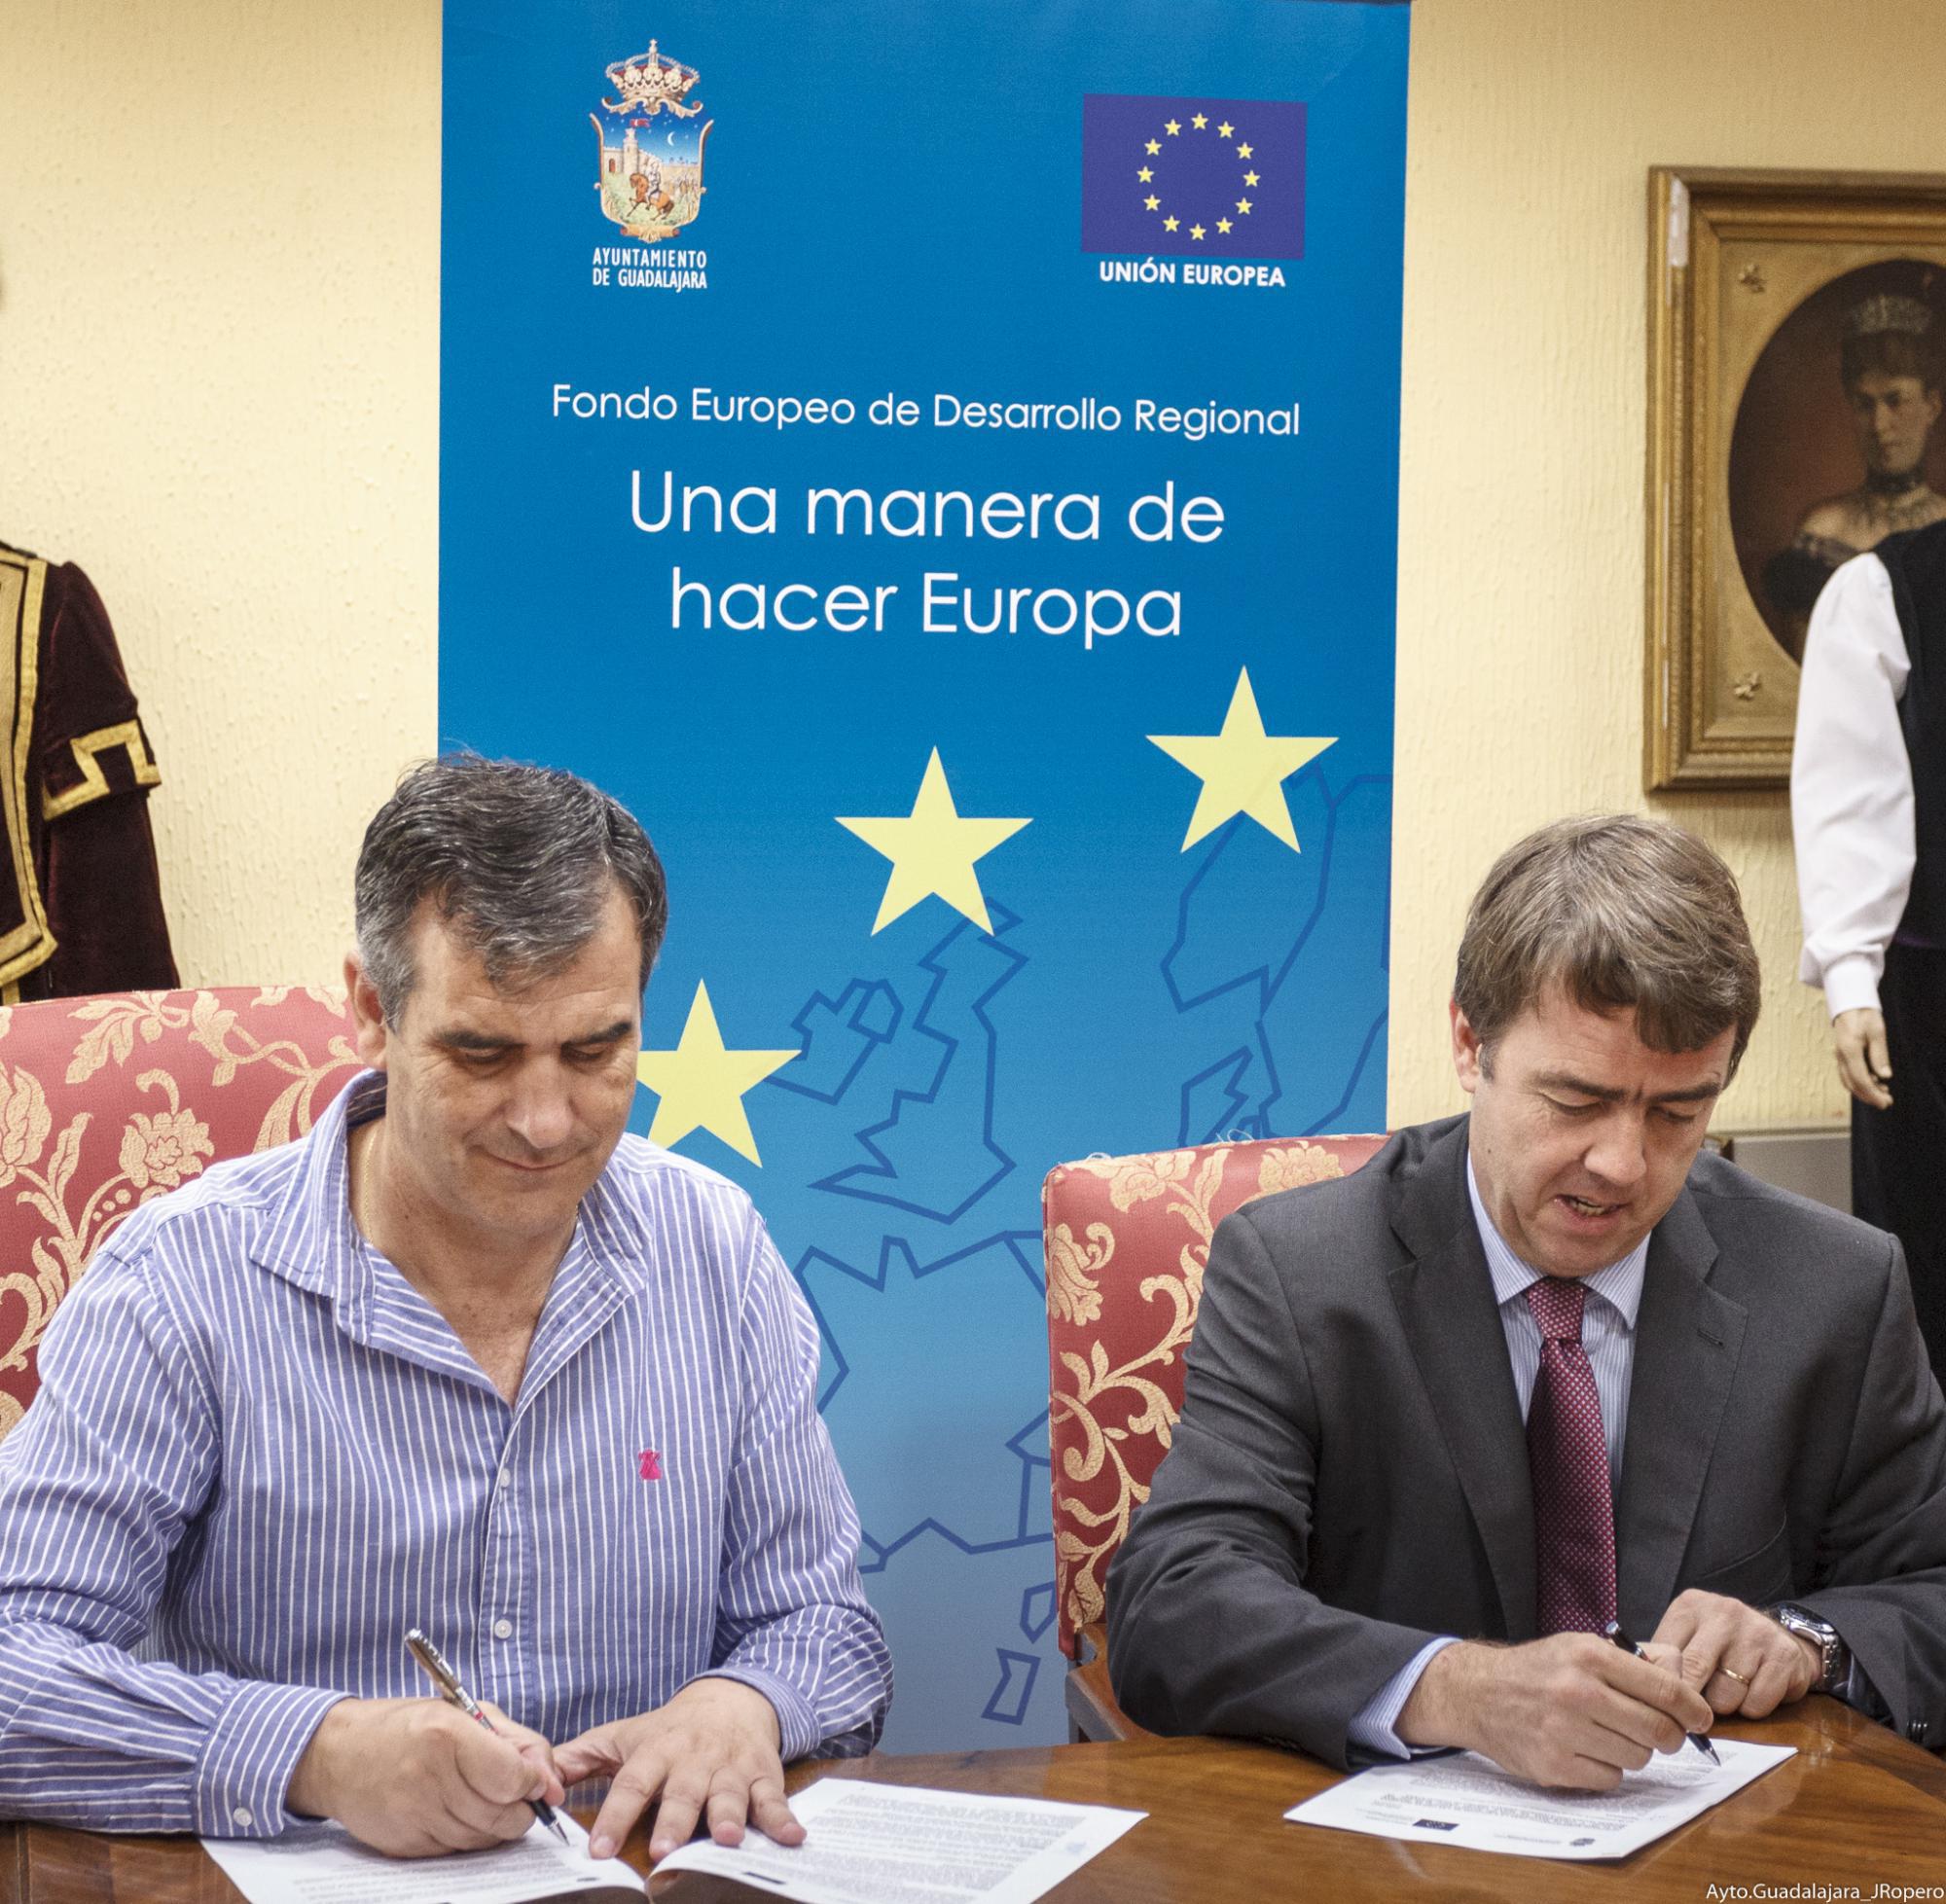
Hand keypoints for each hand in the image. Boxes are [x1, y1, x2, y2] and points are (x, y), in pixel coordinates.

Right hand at [287, 1697, 563, 1857]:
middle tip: (517, 1796)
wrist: (339, 1755)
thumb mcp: (468, 1713)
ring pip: (482, 1839)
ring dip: (496, 1824)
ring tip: (485, 1799)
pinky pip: (455, 1851)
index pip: (512, 1777)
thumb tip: (552, 1786)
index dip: (534, 1782)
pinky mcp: (403, 1846)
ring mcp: (414, 1816)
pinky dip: (467, 1835)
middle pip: (502, 1816)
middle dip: (521, 1809)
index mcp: (447, 1735)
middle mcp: (429, 1778)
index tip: (537, 1780)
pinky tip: (457, 1812)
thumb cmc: (411, 1727)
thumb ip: (518, 1743)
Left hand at [554, 1677, 800, 1864]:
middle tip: (663, 1848)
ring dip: (727, 1816)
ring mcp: (730, 1768)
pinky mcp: (761, 1775)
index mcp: (656, 1752)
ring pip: (728, 1793)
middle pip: (683, 1792)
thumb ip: (579, 1758)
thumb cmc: (668, 1729)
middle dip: (674, 1820)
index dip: (615, 1816)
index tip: (599, 1850)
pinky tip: (792, 1838)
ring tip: (726, 1839)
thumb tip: (539, 1778)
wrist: (730, 1698)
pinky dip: (783, 1819)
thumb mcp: (622, 1736)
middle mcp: (694, 1760)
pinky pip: (774, 1798)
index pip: (631, 1784)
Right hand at [1395, 1633, 1714, 1788]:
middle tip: (1660, 1733)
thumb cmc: (1539, 1669)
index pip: (1663, 1689)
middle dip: (1668, 1736)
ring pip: (1637, 1758)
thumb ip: (1632, 1661)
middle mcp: (1577, 1692)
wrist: (1479, 1692)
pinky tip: (1587, 1750)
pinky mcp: (1554, 1766)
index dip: (1693, 1708)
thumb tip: (1683, 1681)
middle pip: (1658, 1730)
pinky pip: (1611, 1779)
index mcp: (1589, 1656)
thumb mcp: (1580, 1646)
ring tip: (1609, 1735)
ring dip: (1633, 1751)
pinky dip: (1607, 1769)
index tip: (1702, 1718)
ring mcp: (1564, 1732)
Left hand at [1650, 1590, 1821, 1716]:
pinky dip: (1752, 1709)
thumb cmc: (1721, 1645)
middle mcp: (1723, 1612)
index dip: (1663, 1684)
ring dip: (1725, 1707)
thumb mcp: (1688, 1637)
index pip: (1667, 1650)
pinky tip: (1753, 1694)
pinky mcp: (1784, 1656)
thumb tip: (1641, 1692)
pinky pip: (1758, 1703)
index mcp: (1690, 1606)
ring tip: (1727, 1695)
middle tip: (1689, 1716)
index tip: (1660, 1705)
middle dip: (1690, 1701)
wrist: (1779, 1637)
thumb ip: (1668, 1659)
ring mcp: (1756, 1632)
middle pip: (1695, 1669)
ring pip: (1727, 1693)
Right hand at [1833, 1008, 1892, 1108]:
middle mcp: (1841, 1056)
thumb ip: (1879, 1055)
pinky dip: (1859, 1082)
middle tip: (1886, 1102)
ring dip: (1864, 1091)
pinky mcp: (1841, 1055)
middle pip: (1852, 1084)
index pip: (1861, 1079)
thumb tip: (1884, 1076)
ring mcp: (1839, 1056)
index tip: (1886, 1101)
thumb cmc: (1864, 1015)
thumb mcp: (1877, 1032)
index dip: (1873, 1093)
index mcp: (1849, 1050)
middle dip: (1869, 1097)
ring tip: (1883, 1093)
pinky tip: (1873, 1081)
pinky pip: (1848, 1074)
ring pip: (1848, 1081)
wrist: (1849, 1003)